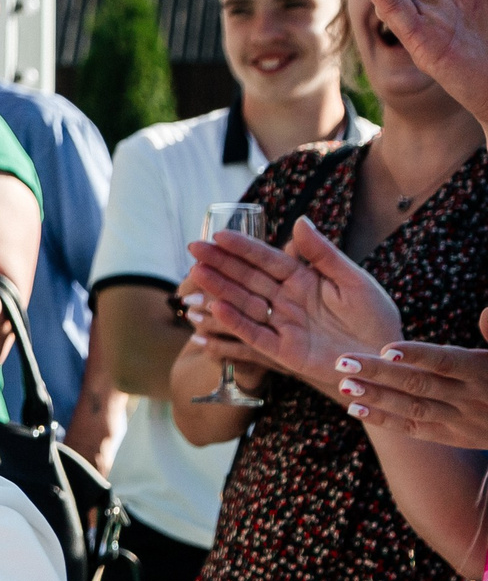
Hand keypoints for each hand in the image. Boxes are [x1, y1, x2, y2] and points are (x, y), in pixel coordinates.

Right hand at [182, 217, 400, 397]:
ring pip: (245, 303)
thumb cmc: (375, 317)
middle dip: (221, 263)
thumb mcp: (354, 280)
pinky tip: (217, 308)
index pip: (268, 259)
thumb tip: (300, 221)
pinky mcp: (283, 351)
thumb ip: (323, 254)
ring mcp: (283, 325)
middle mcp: (287, 300)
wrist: (384, 358)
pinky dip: (236, 322)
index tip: (220, 235)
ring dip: (220, 289)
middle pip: (249, 278)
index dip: (244, 247)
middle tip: (195, 248)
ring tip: (196, 273)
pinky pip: (255, 334)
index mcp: (304, 279)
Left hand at [335, 309, 487, 445]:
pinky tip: (354, 408)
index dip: (417, 355)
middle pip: (419, 384)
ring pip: (412, 408)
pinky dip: (384, 420)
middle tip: (343, 360)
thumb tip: (486, 312)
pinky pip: (413, 429)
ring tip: (343, 384)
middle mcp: (470, 398)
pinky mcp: (452, 437)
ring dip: (375, 397)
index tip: (386, 347)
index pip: (446, 362)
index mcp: (484, 371)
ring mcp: (460, 421)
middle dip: (379, 373)